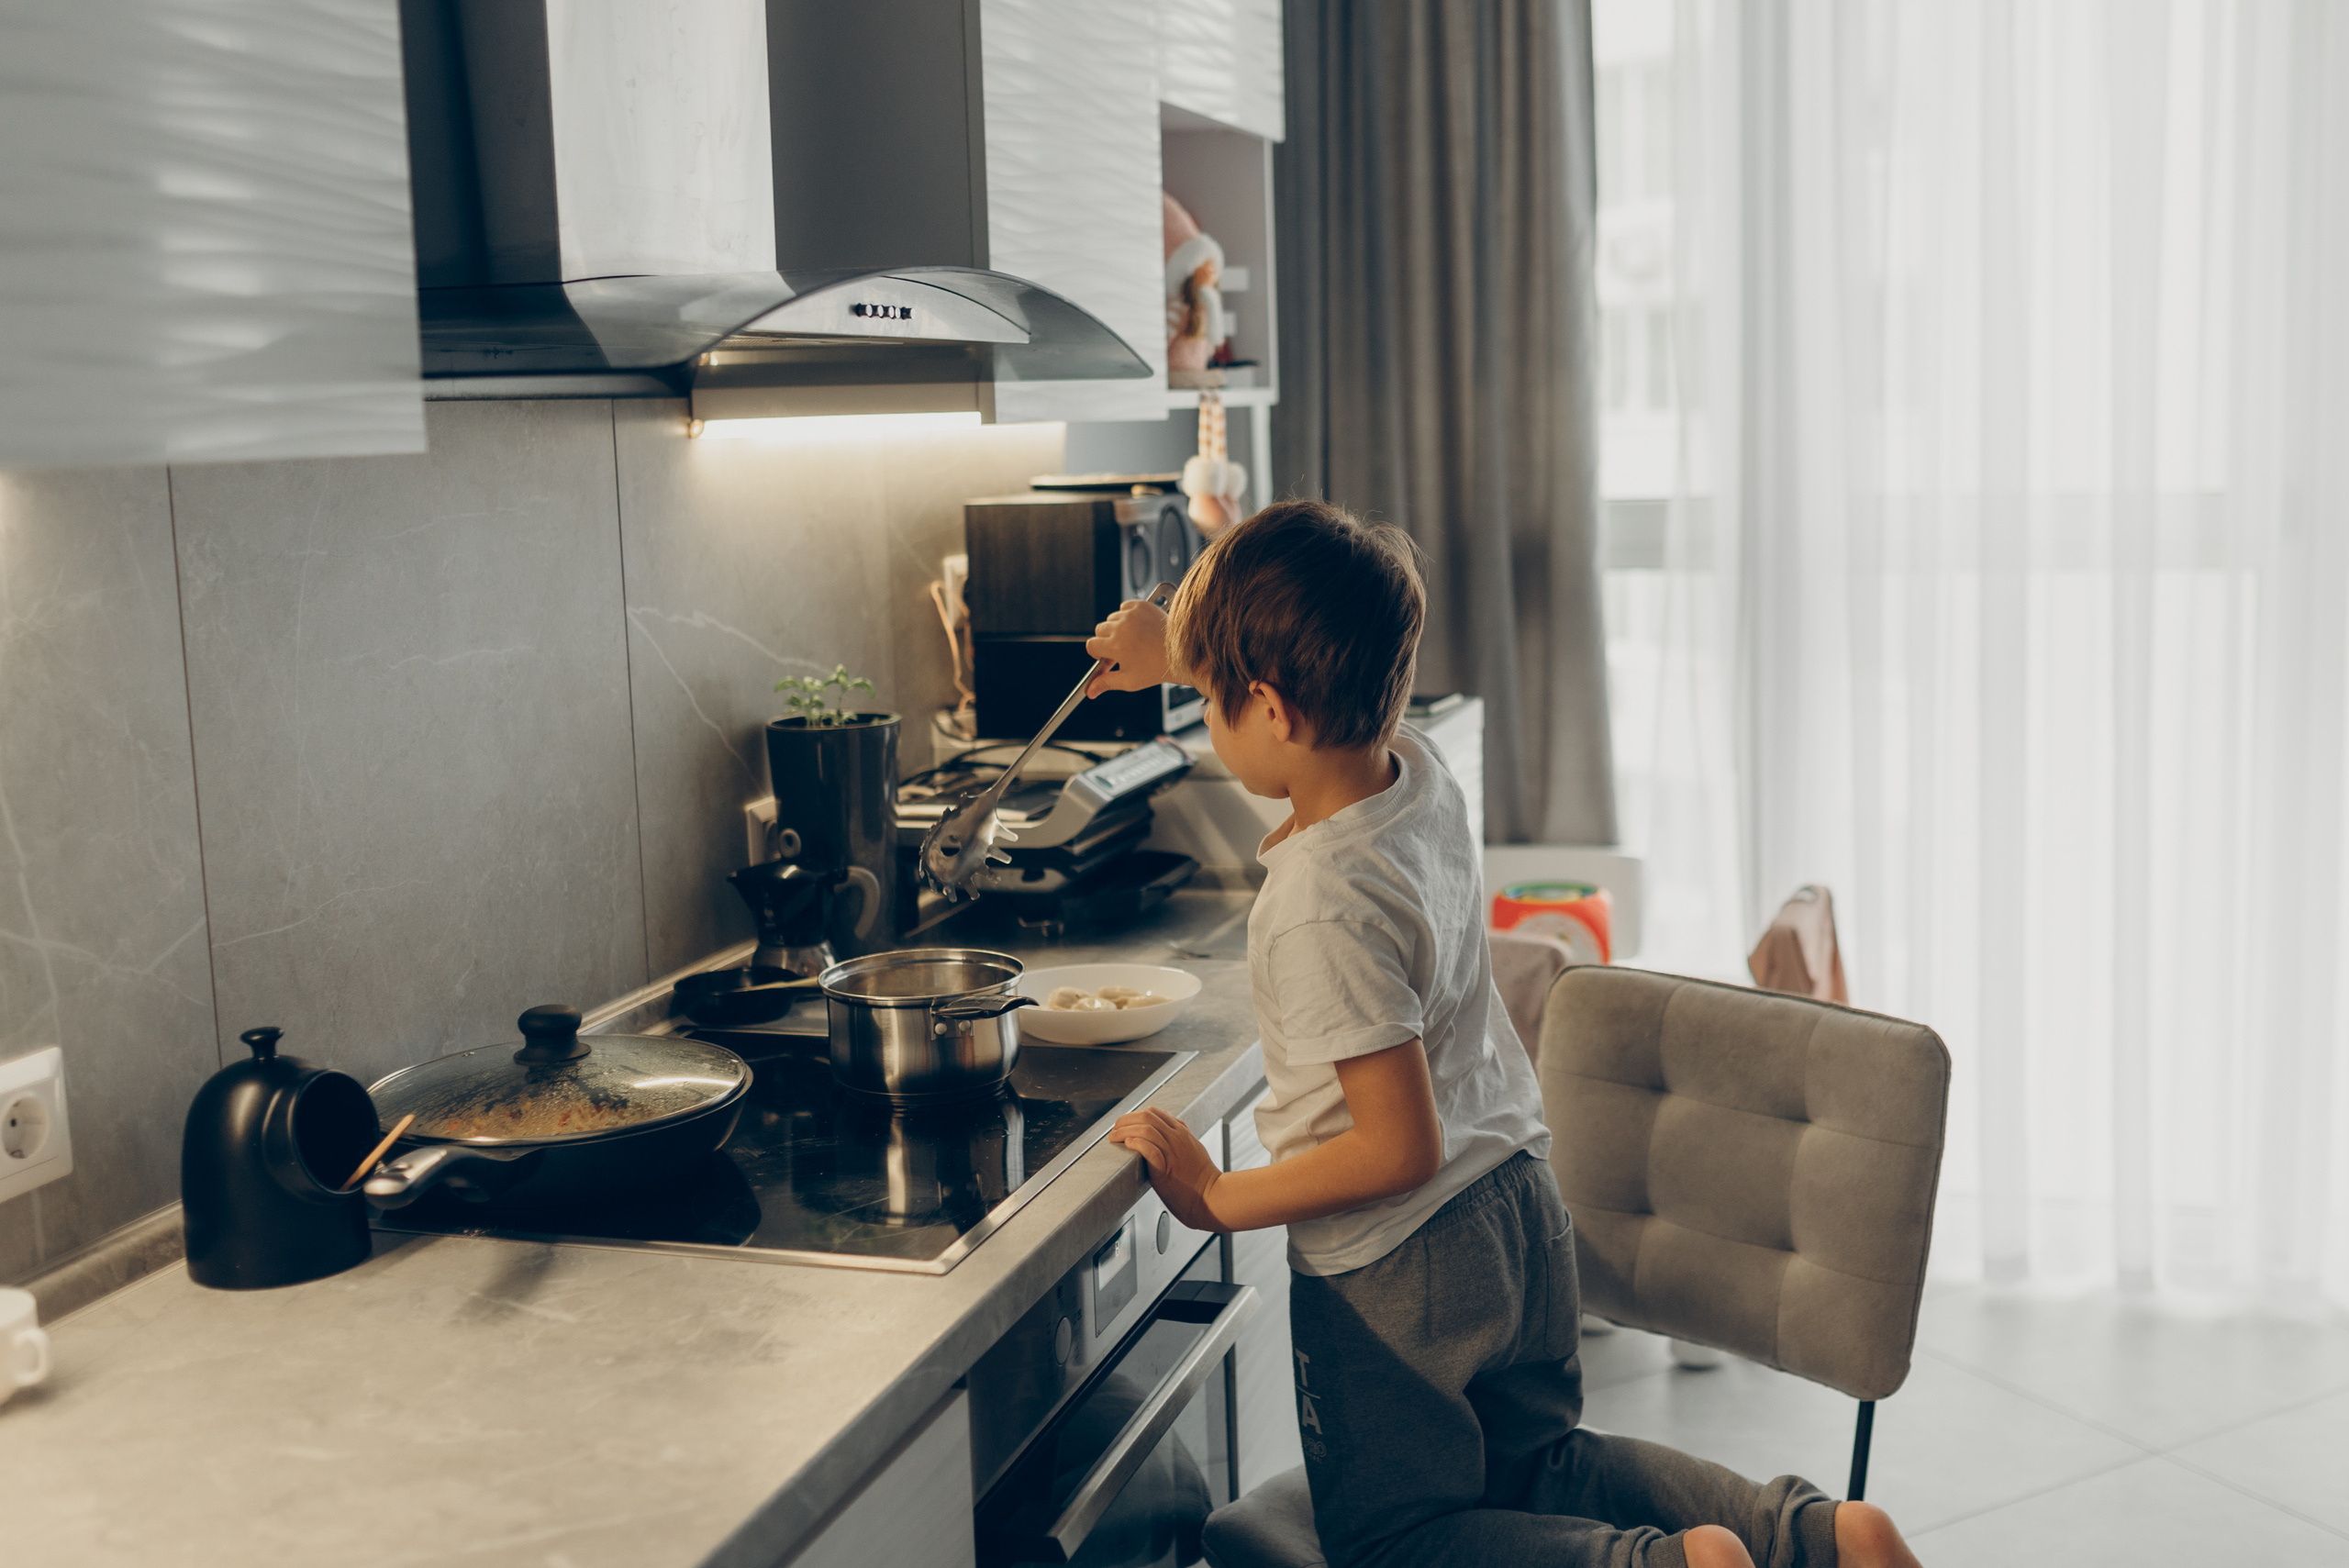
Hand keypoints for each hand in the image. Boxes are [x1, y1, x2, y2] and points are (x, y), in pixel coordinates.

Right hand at [1085, 600, 1171, 696]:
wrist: (1181, 654)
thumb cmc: (1155, 669)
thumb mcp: (1129, 681)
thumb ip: (1106, 683)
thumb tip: (1089, 692)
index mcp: (1115, 646)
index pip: (1091, 645)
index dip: (1098, 653)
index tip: (1106, 656)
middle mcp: (1121, 627)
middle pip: (1100, 630)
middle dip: (1107, 640)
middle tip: (1121, 649)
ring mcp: (1132, 614)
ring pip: (1112, 619)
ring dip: (1117, 627)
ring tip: (1133, 639)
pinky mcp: (1141, 606)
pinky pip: (1124, 607)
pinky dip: (1127, 616)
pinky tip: (1138, 627)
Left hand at [1108, 1107, 1223, 1230]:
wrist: (1212, 1197)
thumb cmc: (1203, 1179)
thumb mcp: (1195, 1149)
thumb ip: (1182, 1138)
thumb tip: (1170, 1130)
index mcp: (1182, 1133)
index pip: (1155, 1112)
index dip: (1136, 1115)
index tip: (1126, 1124)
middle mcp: (1177, 1139)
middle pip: (1147, 1116)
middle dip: (1126, 1119)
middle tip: (1115, 1129)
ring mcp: (1172, 1152)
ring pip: (1145, 1129)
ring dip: (1125, 1131)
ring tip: (1114, 1137)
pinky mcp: (1166, 1169)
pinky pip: (1149, 1149)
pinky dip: (1136, 1144)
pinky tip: (1128, 1145)